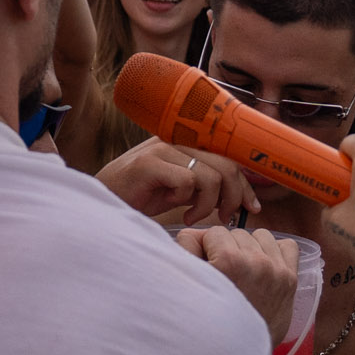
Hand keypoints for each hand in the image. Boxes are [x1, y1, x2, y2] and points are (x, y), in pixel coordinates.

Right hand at [98, 136, 261, 226]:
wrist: (103, 199)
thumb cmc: (142, 194)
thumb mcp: (182, 188)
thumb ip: (206, 183)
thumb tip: (241, 193)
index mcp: (186, 139)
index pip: (230, 155)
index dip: (245, 181)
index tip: (251, 206)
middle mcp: (176, 137)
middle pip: (227, 164)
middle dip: (232, 196)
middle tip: (223, 217)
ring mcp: (162, 148)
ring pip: (211, 175)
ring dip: (208, 204)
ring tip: (192, 215)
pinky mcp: (149, 163)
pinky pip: (188, 181)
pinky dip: (186, 201)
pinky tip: (175, 209)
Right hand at [176, 226, 300, 341]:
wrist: (237, 354)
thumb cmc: (208, 321)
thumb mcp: (189, 285)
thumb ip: (187, 249)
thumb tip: (197, 234)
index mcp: (230, 262)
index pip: (213, 232)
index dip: (205, 248)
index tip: (206, 267)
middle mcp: (257, 263)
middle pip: (236, 233)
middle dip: (226, 248)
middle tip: (223, 274)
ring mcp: (277, 270)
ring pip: (260, 235)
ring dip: (251, 247)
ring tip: (243, 270)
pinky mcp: (290, 280)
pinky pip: (288, 246)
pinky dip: (276, 252)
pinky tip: (264, 267)